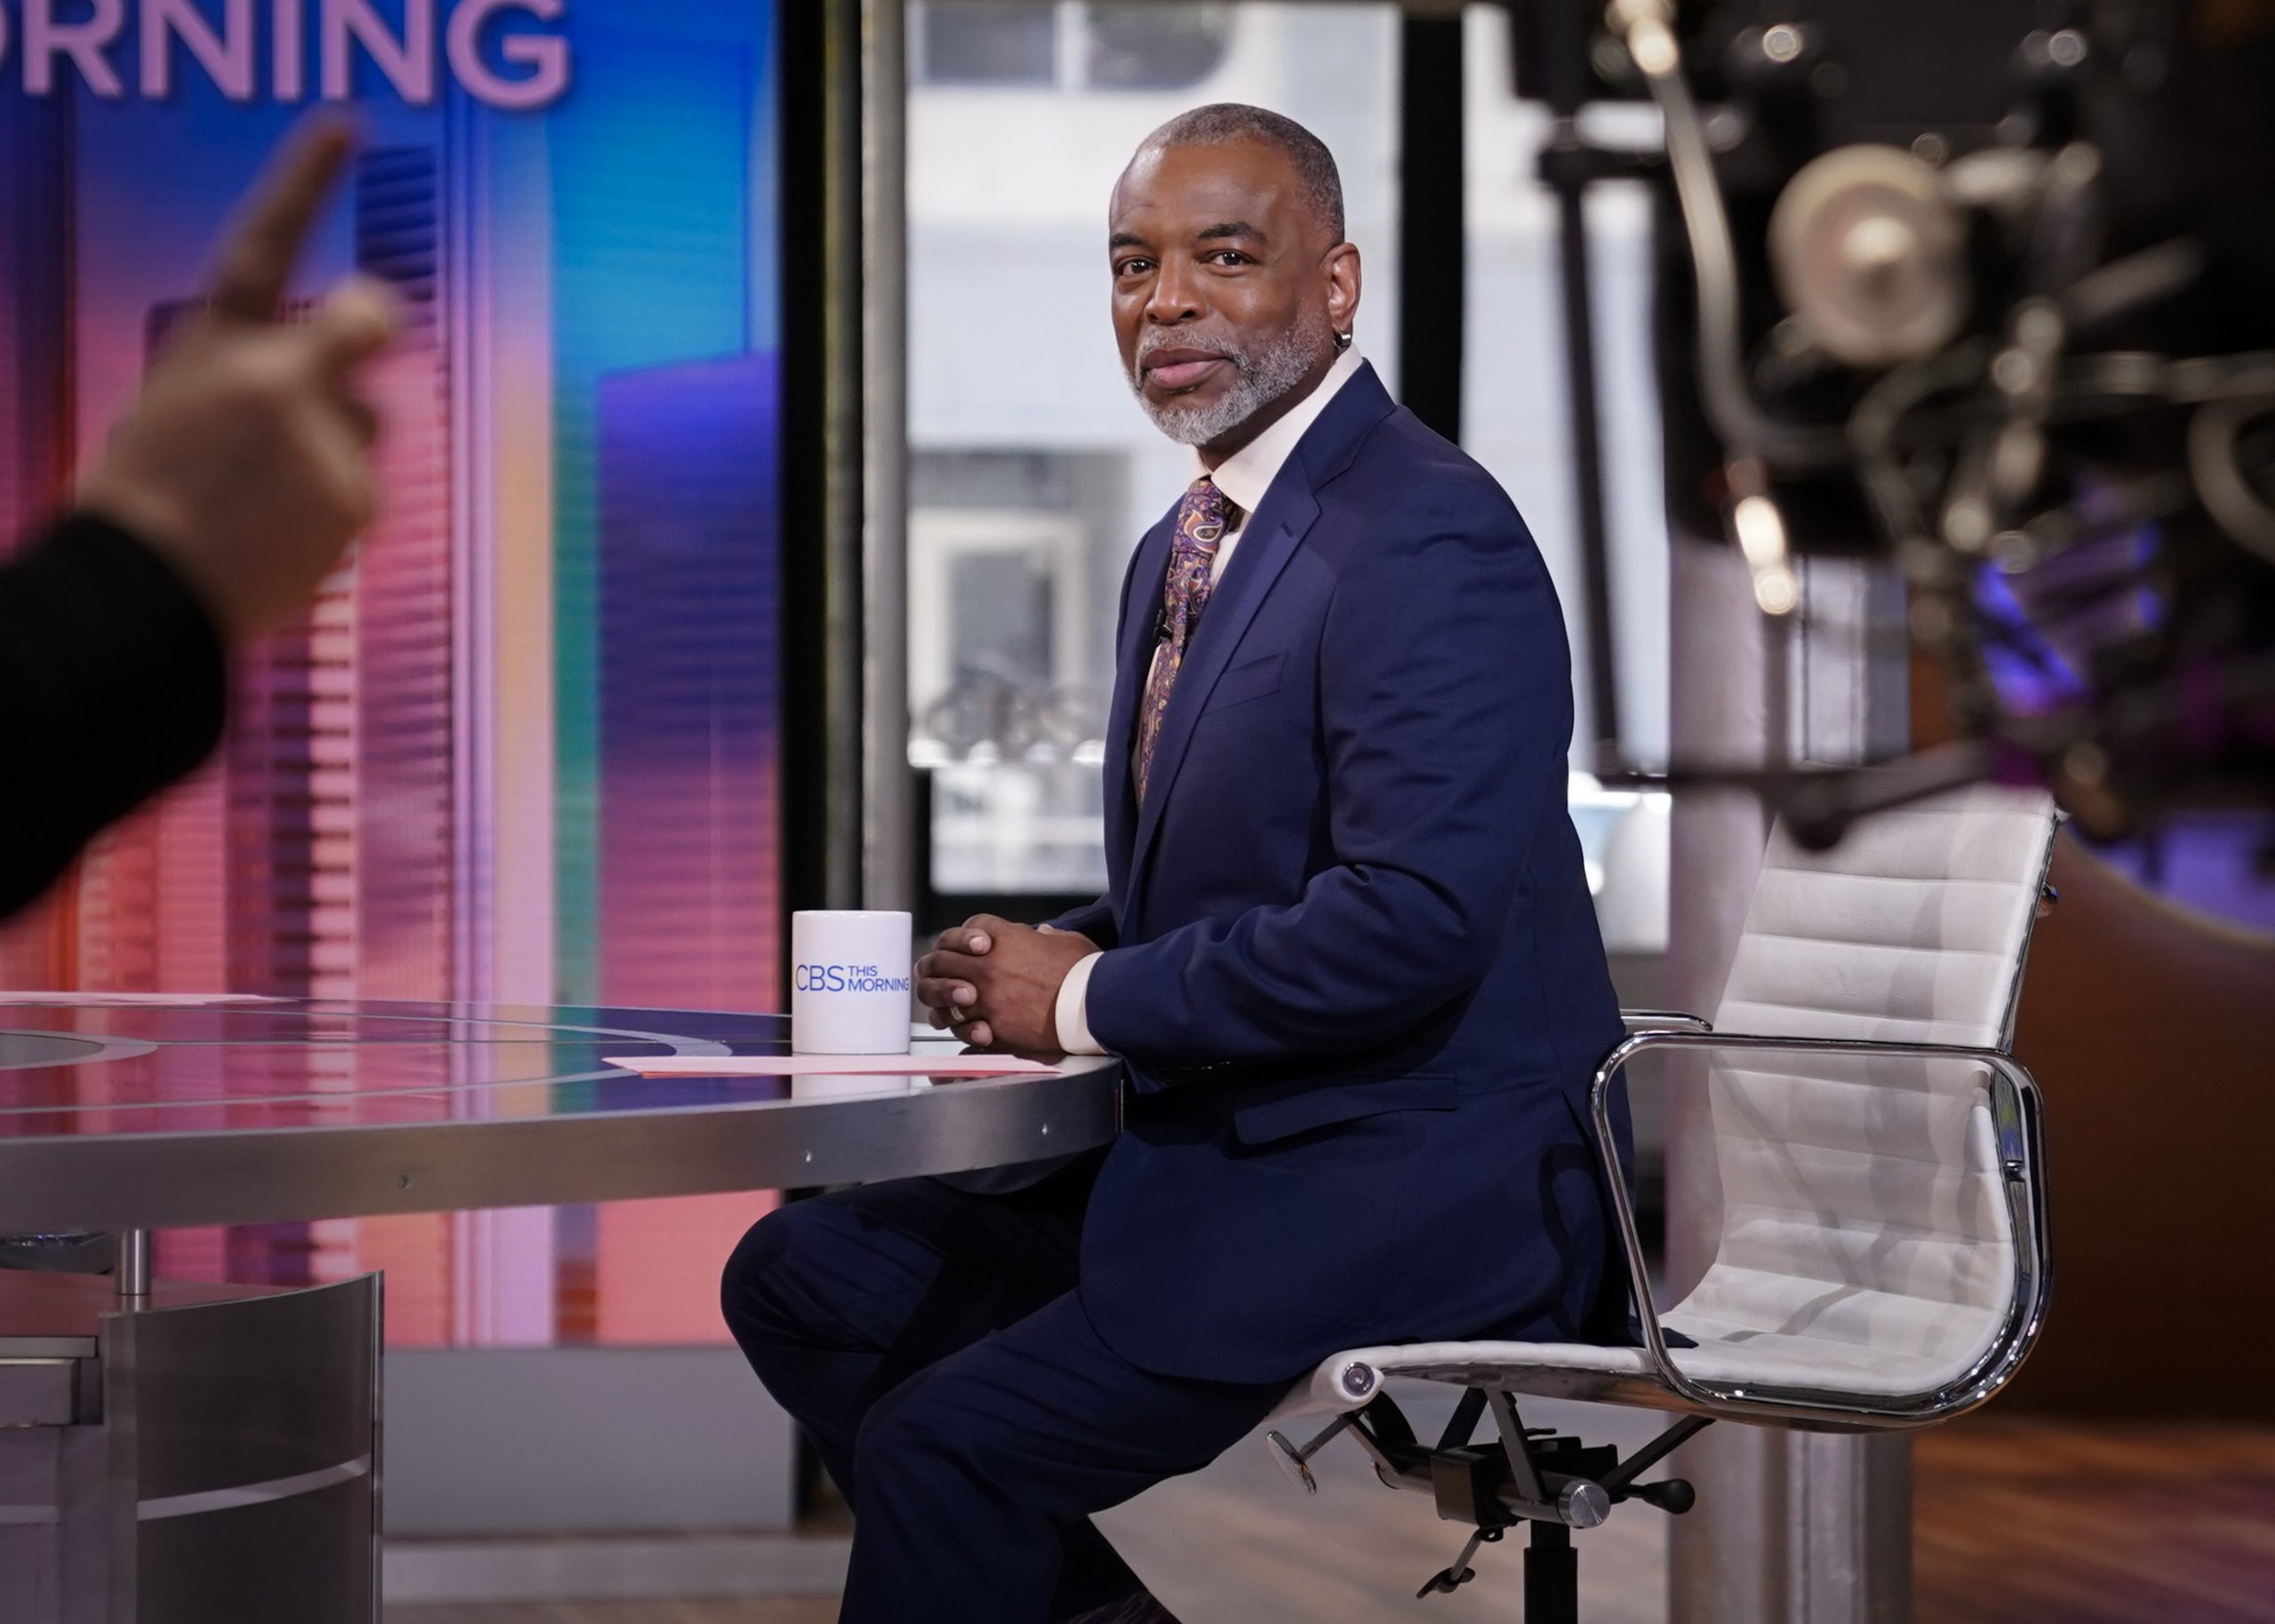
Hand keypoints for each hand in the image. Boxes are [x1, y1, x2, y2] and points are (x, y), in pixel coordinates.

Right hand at [76, 117, 400, 646]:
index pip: (266, 241)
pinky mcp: (356, 496)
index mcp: (215, 342)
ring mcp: (324, 434)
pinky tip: (280, 539)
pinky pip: (360, 492)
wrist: (145, 588)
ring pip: (365, 426)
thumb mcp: (180, 404)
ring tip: (268, 499)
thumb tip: (337, 385)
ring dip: (334, 452)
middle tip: (362, 337)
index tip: (348, 126)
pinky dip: (330, 513)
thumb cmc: (152, 497)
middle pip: (369, 322)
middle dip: (372, 326)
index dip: (306, 179)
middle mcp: (278, 374)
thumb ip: (253, 376)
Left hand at [915, 915, 1097, 1055]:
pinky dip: (960, 1029)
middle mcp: (985, 964)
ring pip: (940, 997)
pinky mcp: (990, 1026)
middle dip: (935, 967)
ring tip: (947, 1006)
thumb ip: (1045, 937)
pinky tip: (967, 1028)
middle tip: (936, 974)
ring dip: (940, 1000)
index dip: (961, 939)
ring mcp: (983, 997)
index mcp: (1001, 937)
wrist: (1090, 1006)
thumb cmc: (1082, 972)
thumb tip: (1041, 936)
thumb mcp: (1064, 941)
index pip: (964, 930)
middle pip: (940, 960)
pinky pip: (959, 1028)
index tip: (967, 948)